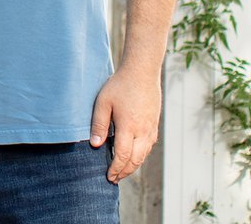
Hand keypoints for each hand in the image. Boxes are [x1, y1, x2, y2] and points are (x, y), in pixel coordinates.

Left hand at [90, 63, 161, 181]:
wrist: (142, 72)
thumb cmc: (120, 85)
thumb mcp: (103, 103)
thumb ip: (99, 125)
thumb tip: (95, 146)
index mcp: (129, 127)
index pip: (122, 156)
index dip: (115, 168)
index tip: (109, 176)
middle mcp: (143, 131)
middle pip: (135, 160)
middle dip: (124, 171)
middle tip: (114, 178)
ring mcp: (151, 128)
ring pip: (144, 155)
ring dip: (133, 166)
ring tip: (122, 171)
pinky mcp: (154, 124)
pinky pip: (149, 146)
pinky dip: (141, 156)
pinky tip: (134, 156)